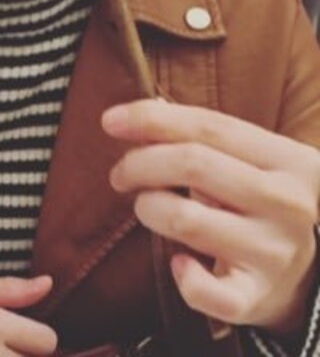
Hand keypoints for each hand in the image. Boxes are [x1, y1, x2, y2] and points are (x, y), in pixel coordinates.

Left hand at [102, 99, 319, 333]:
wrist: (306, 274)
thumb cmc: (257, 202)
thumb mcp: (246, 161)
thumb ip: (197, 134)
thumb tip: (138, 113)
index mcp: (289, 159)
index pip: (210, 126)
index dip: (152, 119)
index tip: (110, 121)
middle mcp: (289, 203)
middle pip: (192, 164)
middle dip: (139, 163)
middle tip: (120, 174)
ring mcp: (275, 253)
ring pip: (183, 218)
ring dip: (148, 208)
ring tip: (147, 208)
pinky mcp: (256, 297)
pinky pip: (204, 291)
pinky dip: (182, 278)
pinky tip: (179, 265)